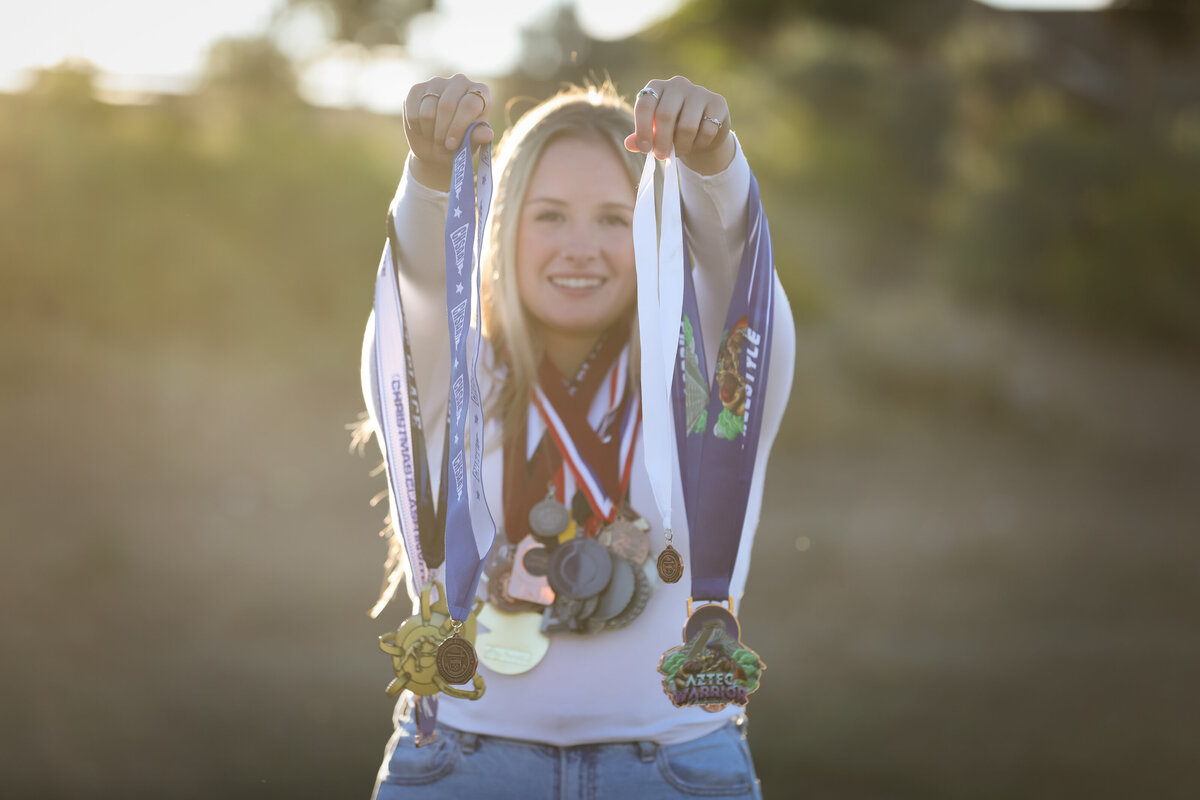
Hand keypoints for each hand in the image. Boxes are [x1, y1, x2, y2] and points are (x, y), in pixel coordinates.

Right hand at [403, 74, 493, 190]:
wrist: (438, 148)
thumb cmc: (462, 144)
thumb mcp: (472, 143)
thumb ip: (478, 136)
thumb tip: (487, 135)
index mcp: (480, 91)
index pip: (468, 105)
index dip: (459, 127)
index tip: (452, 146)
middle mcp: (460, 81)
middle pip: (446, 106)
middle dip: (442, 133)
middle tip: (443, 147)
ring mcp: (437, 82)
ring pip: (428, 111)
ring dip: (430, 132)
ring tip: (435, 139)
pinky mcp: (417, 89)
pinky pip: (413, 112)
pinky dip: (416, 127)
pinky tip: (423, 130)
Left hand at [624, 76, 733, 174]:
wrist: (702, 131)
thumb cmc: (672, 131)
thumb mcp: (654, 134)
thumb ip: (641, 138)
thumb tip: (629, 144)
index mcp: (656, 87)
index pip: (645, 104)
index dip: (642, 129)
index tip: (644, 149)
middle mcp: (677, 84)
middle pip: (665, 115)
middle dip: (662, 141)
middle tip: (661, 156)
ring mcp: (699, 91)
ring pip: (687, 126)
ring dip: (681, 146)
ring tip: (679, 151)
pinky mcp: (717, 102)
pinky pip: (707, 130)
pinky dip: (700, 143)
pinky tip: (697, 143)